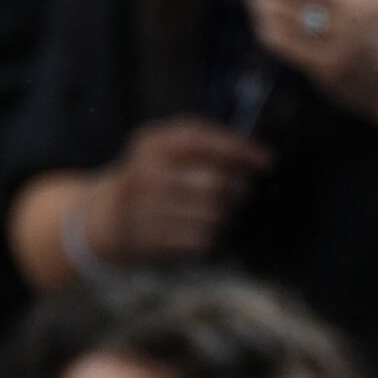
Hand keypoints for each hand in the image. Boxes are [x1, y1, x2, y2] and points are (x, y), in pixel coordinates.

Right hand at [82, 121, 268, 261]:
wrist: (110, 215)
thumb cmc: (154, 175)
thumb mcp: (168, 144)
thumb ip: (207, 138)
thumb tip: (257, 153)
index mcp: (152, 146)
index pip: (201, 141)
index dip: (240, 150)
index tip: (267, 161)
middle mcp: (145, 176)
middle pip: (214, 184)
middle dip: (239, 188)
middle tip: (242, 190)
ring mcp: (144, 211)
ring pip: (213, 214)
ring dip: (227, 212)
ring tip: (220, 208)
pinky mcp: (151, 240)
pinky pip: (203, 238)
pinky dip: (213, 233)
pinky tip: (203, 225)